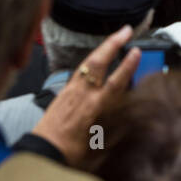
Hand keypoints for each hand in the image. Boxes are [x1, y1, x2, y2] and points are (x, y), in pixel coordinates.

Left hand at [32, 25, 140, 166]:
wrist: (44, 150)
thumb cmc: (70, 150)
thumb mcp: (99, 143)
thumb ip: (115, 126)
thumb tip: (129, 116)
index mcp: (94, 109)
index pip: (114, 82)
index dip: (127, 66)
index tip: (137, 51)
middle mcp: (82, 95)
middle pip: (98, 62)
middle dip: (113, 43)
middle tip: (126, 29)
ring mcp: (71, 90)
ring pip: (88, 63)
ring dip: (102, 48)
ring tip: (114, 38)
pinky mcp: (63, 91)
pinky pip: (79, 70)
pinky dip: (90, 60)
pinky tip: (95, 59)